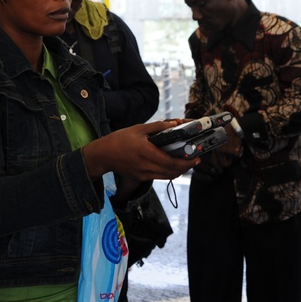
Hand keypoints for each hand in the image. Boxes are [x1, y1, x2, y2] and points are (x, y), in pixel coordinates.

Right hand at [83, 120, 198, 181]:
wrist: (103, 155)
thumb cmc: (119, 140)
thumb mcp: (139, 129)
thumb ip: (158, 127)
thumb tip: (175, 123)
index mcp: (146, 153)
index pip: (172, 162)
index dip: (187, 162)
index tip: (197, 158)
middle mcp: (146, 167)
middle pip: (172, 172)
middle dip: (186, 167)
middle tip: (195, 160)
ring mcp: (143, 174)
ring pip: (167, 176)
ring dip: (178, 171)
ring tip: (186, 162)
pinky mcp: (141, 178)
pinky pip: (159, 176)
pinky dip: (168, 172)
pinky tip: (171, 164)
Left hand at [210, 123, 242, 168]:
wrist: (236, 127)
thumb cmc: (228, 131)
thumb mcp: (219, 139)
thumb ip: (219, 147)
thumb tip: (220, 156)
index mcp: (215, 147)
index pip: (213, 160)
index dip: (216, 166)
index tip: (219, 170)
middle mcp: (219, 150)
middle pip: (222, 164)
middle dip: (226, 165)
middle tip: (229, 163)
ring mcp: (226, 151)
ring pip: (230, 161)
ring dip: (233, 157)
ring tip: (234, 149)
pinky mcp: (234, 152)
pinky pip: (236, 157)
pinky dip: (238, 153)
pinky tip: (238, 146)